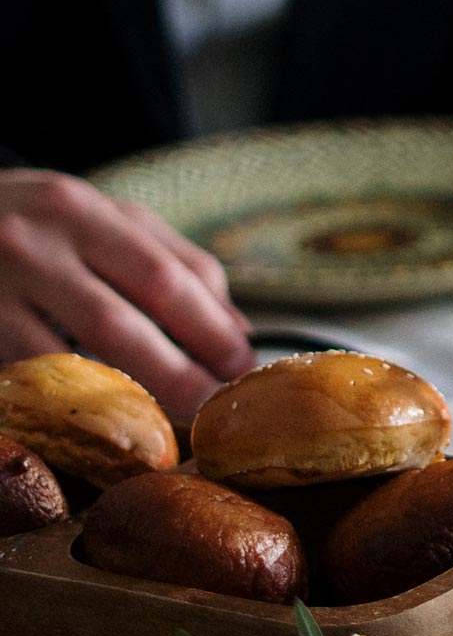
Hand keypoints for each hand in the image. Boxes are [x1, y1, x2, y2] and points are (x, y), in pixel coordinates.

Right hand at [0, 170, 254, 417]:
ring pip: (69, 362)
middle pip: (121, 325)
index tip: (244, 369)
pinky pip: (25, 380)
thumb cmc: (29, 224)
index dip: (212, 332)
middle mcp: (30, 246)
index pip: (165, 278)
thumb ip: (170, 260)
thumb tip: (237, 329)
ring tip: (170, 424)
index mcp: (79, 211)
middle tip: (216, 410)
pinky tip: (101, 421)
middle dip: (179, 376)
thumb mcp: (96, 218)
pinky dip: (68, 402)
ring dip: (128, 401)